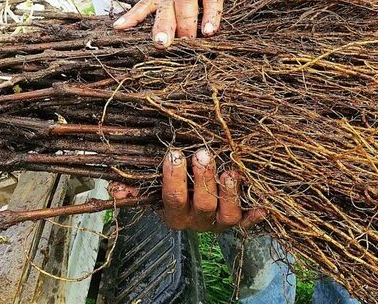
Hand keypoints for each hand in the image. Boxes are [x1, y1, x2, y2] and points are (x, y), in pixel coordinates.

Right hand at [109, 148, 265, 231]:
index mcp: (175, 215)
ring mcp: (221, 222)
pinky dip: (257, 215)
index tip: (174, 154)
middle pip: (203, 205)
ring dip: (229, 194)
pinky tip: (264, 204)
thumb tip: (113, 187)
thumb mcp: (150, 191)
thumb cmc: (172, 191)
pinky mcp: (241, 221)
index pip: (173, 198)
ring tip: (229, 172)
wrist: (194, 210)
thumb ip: (133, 188)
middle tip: (203, 154)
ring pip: (228, 215)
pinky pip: (251, 221)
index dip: (174, 179)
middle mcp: (199, 222)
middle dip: (203, 180)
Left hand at [112, 0, 265, 48]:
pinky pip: (212, 1)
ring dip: (186, 24)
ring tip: (188, 41)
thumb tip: (161, 42)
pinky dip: (211, 16)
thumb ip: (174, 15)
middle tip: (160, 45)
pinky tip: (210, 31)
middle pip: (165, 8)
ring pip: (186, 4)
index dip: (133, 16)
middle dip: (162, 26)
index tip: (118, 28)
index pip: (147, 4)